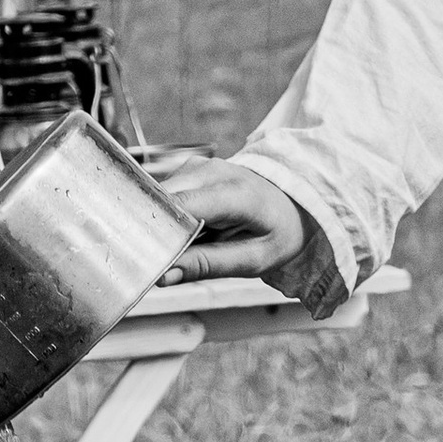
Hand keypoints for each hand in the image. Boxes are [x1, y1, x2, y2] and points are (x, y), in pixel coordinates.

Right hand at [155, 155, 308, 282]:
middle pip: (162, 199)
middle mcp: (213, 171)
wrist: (291, 206)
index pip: (181, 205)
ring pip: (157, 197)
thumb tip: (165, 275)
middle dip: (156, 231)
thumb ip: (208, 265)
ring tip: (183, 245)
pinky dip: (167, 217)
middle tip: (162, 261)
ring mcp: (199, 166)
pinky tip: (185, 232)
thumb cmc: (276, 233)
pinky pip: (164, 195)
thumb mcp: (253, 260)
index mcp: (236, 193)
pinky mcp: (189, 169)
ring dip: (161, 225)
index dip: (160, 231)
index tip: (151, 258)